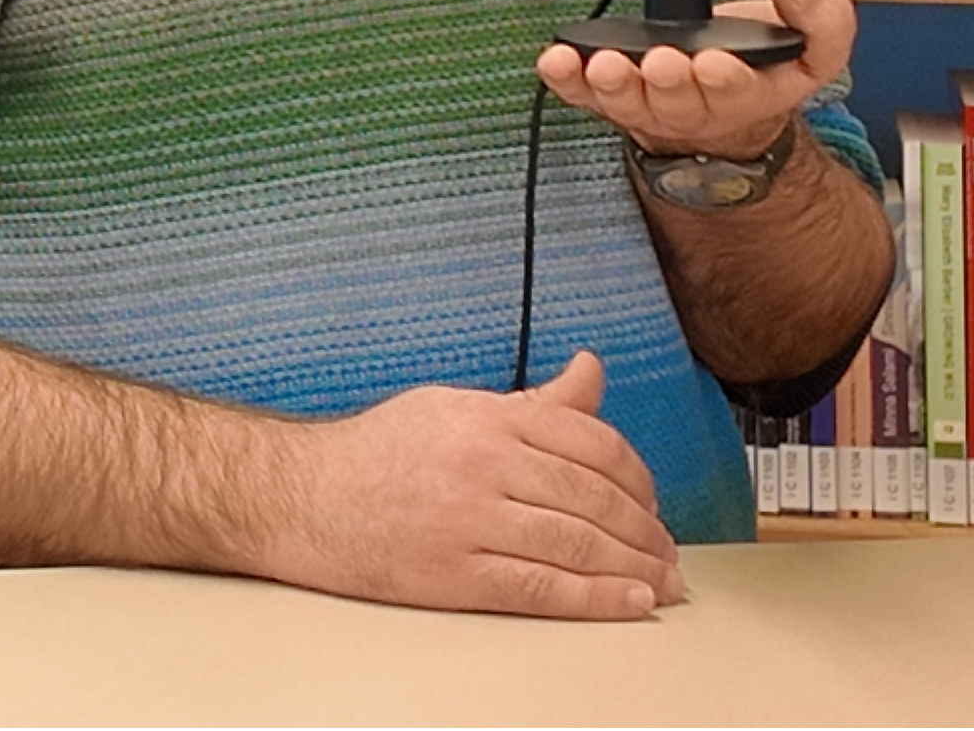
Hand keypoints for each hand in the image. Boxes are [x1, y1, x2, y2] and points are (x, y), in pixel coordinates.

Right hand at [264, 351, 684, 620]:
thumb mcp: (458, 407)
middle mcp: (486, 462)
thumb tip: (591, 370)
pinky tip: (629, 603)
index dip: (637, 477)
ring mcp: (469, 519)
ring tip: (663, 583)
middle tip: (671, 552)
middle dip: (644, 529)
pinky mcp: (452, 574)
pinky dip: (594, 598)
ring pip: (575, 542)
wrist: (302, 496)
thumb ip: (533, 401)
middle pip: (592, 495)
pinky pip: (540, 587)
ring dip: (633, 567)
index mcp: (491, 418)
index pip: (591, 441)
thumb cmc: (380, 452)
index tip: (654, 503)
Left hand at [535, 0, 856, 159]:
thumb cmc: (763, 65)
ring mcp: (652, 106)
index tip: (715, 63)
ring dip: (614, 85)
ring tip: (602, 66)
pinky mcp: (615, 98)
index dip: (727, 80)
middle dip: (668, 82)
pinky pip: (586, 96)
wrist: (727, 100)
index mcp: (750, 95)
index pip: (740, 93)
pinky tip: (555, 62)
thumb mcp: (815, 46)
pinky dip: (567, 81)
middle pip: (679, 101)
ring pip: (630, 103)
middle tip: (660, 63)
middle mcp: (697, 108)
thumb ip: (821, 16)